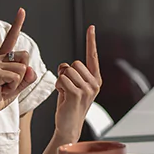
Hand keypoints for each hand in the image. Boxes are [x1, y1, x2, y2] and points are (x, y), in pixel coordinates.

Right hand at [0, 9, 36, 121]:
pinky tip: (1, 89)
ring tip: (3, 87)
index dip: (17, 24)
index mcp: (3, 57)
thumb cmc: (0, 95)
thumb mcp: (18, 85)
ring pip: (22, 69)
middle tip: (8, 84)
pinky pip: (16, 76)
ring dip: (17, 83)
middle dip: (23, 73)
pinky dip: (12, 87)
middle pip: (25, 57)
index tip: (22, 10)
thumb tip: (31, 69)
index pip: (12, 37)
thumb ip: (28, 77)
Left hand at [54, 25, 102, 139]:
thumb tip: (65, 66)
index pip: (92, 56)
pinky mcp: (77, 94)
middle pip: (74, 63)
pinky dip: (58, 86)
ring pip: (66, 71)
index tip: (91, 27)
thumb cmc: (69, 105)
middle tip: (68, 88)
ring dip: (61, 81)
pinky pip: (62, 79)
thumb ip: (72, 73)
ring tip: (65, 94)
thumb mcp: (73, 86)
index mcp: (95, 80)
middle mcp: (94, 83)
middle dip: (66, 73)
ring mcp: (87, 89)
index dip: (91, 41)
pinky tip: (63, 97)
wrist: (68, 126)